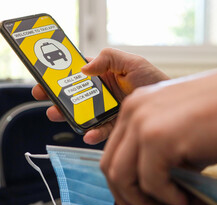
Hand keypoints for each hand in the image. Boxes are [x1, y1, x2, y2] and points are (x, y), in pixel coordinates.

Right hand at [32, 48, 168, 143]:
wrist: (172, 106)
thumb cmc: (155, 80)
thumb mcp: (133, 62)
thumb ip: (109, 58)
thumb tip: (84, 68)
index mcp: (103, 74)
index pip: (76, 72)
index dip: (58, 74)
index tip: (44, 77)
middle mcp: (102, 93)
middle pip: (73, 95)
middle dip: (56, 96)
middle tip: (44, 98)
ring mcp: (106, 111)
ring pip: (81, 114)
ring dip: (67, 115)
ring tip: (57, 115)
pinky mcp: (114, 126)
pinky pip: (100, 131)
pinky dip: (92, 133)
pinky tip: (88, 134)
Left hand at [100, 58, 216, 204]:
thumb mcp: (180, 130)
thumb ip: (159, 153)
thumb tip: (152, 187)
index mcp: (135, 106)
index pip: (112, 151)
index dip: (120, 183)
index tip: (132, 201)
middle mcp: (133, 111)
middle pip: (110, 166)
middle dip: (124, 197)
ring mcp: (143, 123)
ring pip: (122, 177)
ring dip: (142, 201)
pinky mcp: (159, 138)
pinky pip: (151, 182)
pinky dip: (165, 196)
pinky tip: (182, 198)